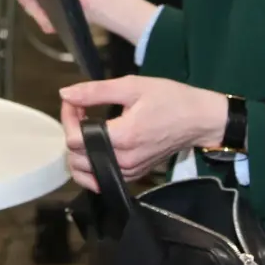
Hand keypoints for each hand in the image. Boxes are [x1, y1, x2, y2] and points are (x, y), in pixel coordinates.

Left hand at [59, 77, 229, 189]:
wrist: (199, 120)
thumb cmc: (169, 99)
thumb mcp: (132, 86)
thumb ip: (95, 91)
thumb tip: (65, 94)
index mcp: (123, 138)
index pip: (75, 139)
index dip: (67, 118)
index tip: (74, 101)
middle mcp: (124, 161)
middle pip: (76, 157)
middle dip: (71, 130)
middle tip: (81, 109)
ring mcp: (129, 172)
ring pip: (85, 172)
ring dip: (78, 149)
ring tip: (87, 126)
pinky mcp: (134, 176)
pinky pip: (100, 177)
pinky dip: (91, 163)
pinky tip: (96, 142)